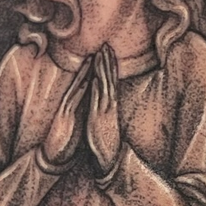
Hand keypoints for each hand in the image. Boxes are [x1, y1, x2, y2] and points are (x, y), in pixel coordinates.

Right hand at [42, 59, 90, 165]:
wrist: (53, 157)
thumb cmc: (64, 141)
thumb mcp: (72, 123)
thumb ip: (77, 112)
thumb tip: (85, 105)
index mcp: (72, 105)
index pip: (82, 83)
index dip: (91, 70)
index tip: (100, 57)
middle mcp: (68, 104)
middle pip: (79, 80)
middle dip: (89, 65)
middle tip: (99, 50)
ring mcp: (66, 110)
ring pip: (76, 86)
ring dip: (84, 73)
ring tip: (92, 58)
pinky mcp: (65, 117)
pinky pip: (73, 101)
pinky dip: (80, 90)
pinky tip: (86, 81)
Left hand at [87, 44, 121, 173]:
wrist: (109, 160)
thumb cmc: (106, 142)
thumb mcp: (106, 122)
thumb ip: (106, 111)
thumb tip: (105, 101)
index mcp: (111, 106)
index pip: (111, 81)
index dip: (109, 66)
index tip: (107, 52)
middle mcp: (110, 106)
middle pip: (109, 80)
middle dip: (107, 62)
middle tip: (106, 46)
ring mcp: (105, 111)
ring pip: (105, 86)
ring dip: (103, 70)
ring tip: (101, 56)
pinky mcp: (99, 119)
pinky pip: (98, 101)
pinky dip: (97, 89)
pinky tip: (95, 79)